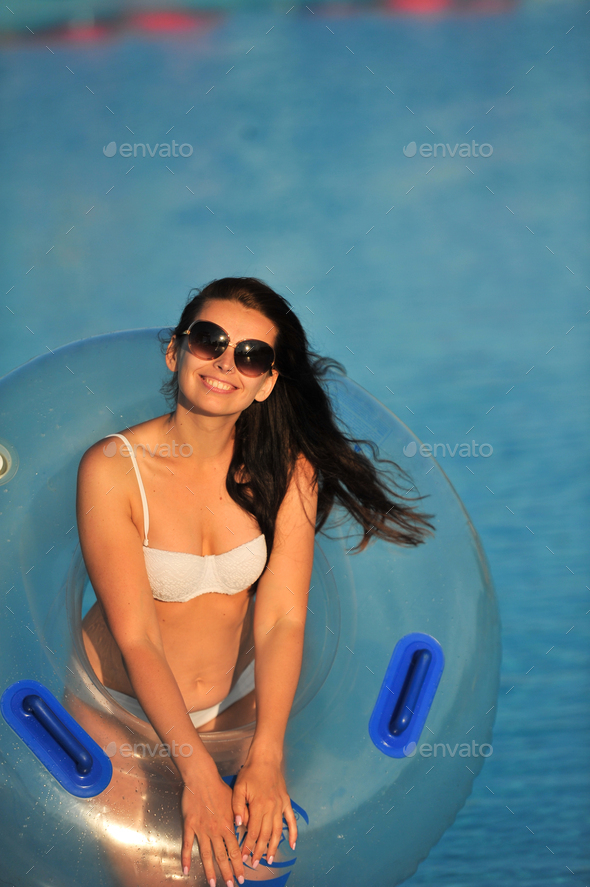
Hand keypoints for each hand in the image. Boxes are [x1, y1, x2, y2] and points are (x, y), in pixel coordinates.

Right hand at [181, 766, 245, 885]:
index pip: (235, 850)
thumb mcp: (236, 801)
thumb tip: (247, 830)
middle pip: (222, 856)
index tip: (242, 877)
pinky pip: (187, 844)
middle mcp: (215, 830)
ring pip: (206, 855)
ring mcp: (201, 829)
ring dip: (210, 870)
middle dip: (227, 873)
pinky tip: (186, 870)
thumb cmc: (219, 787)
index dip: (239, 865)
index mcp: (228, 825)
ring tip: (212, 884)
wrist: (202, 778)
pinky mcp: (189, 825)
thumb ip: (242, 817)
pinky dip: (186, 858)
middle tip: (231, 885)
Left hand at [232, 755, 296, 868]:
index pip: (253, 832)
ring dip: (274, 847)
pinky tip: (292, 845)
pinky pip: (291, 820)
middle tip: (254, 864)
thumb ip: (237, 807)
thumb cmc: (250, 772)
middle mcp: (272, 808)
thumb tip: (237, 824)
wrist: (266, 758)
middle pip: (265, 835)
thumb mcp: (239, 787)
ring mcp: (281, 806)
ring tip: (269, 859)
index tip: (243, 857)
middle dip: (259, 851)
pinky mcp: (286, 802)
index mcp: (259, 806)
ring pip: (278, 831)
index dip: (248, 846)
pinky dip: (293, 833)